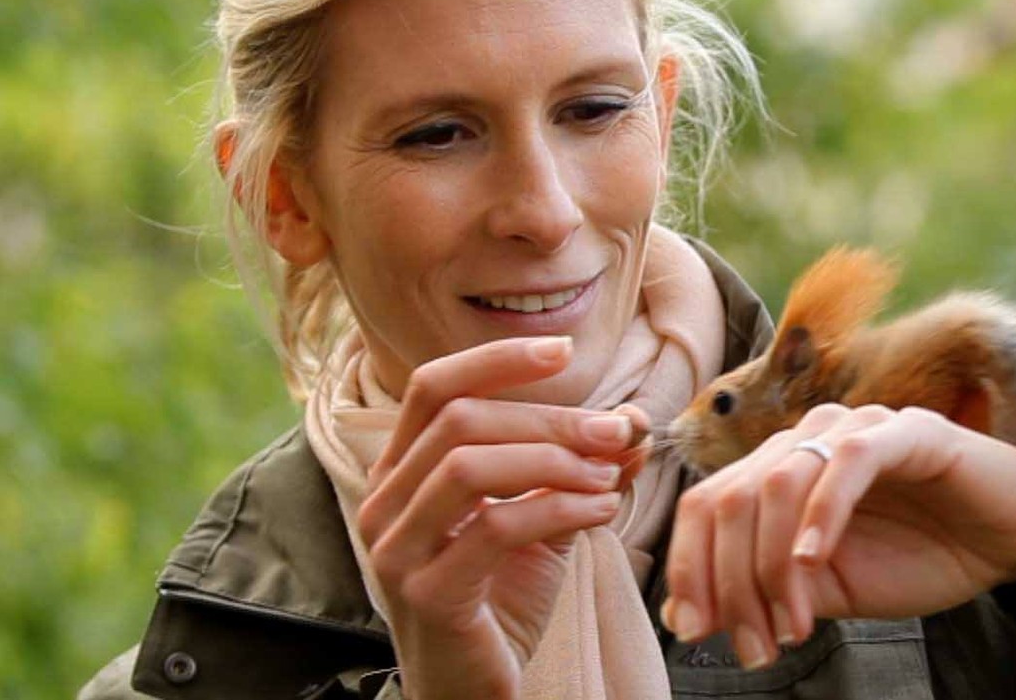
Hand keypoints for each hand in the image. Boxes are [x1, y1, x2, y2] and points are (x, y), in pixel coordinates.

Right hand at [353, 336, 646, 699]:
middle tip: (618, 431)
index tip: (561, 349)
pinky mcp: (426, 594)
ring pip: (469, 465)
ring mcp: (396, 549)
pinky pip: (493, 527)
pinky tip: (599, 510)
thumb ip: (576, 470)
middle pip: (462, 420)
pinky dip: (558, 507)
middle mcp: (384, 503)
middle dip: (552, 417)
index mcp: (401, 472)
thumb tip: (631, 424)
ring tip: (608, 476)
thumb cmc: (502, 600)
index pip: (435, 386)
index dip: (496, 358)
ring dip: (555, 459)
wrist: (476, 688)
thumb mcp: (543, 519)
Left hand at [660, 403, 1015, 669]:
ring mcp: (856, 429)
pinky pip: (848, 462)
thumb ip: (761, 590)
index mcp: (781, 470)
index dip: (690, 570)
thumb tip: (679, 614)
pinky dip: (822, 514)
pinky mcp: (908, 432)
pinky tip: (816, 562)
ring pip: (778, 482)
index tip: (698, 633)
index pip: (705, 506)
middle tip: (756, 644)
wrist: (1011, 541)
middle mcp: (807, 439)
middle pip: (730, 498)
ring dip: (774, 565)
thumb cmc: (923, 554)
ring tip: (796, 622)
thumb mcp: (829, 588)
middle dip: (732, 581)